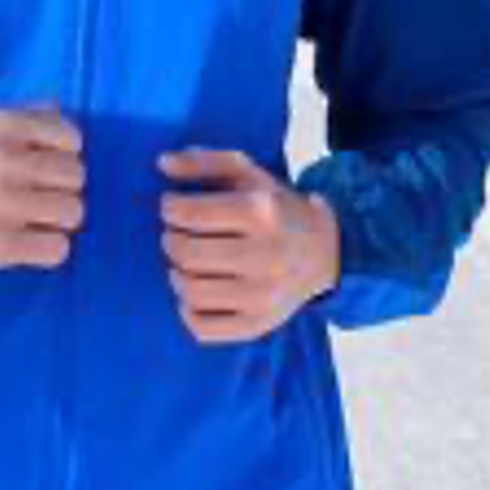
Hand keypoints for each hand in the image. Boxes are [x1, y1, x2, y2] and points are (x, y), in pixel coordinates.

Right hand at [0, 104, 84, 272]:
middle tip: (34, 196)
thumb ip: (31, 117)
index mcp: (3, 125)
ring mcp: (3, 203)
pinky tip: (27, 242)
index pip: (73, 139)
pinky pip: (58, 249)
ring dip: (56, 220)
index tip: (40, 166)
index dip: (62, 155)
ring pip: (73, 212)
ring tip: (31, 220)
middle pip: (77, 177)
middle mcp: (5, 160)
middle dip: (60, 188)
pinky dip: (48, 249)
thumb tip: (71, 124)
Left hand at [156, 148, 341, 344]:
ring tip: (185, 263)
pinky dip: (188, 310)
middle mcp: (265, 256)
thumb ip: (204, 162)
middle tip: (176, 235)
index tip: (173, 208)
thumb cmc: (277, 210)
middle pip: (185, 253)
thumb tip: (161, 163)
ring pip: (189, 291)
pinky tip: (195, 293)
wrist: (327, 253)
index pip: (188, 214)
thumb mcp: (249, 175)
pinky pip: (202, 327)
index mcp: (261, 213)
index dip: (169, 208)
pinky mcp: (259, 325)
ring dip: (175, 274)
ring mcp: (263, 296)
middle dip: (170, 240)